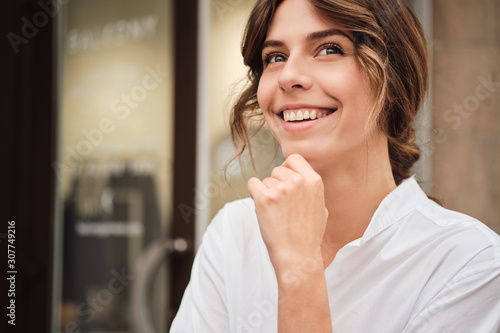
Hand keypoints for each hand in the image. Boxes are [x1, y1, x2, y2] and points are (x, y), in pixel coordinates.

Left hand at [247, 154, 327, 274]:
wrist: (298, 256)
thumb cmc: (308, 236)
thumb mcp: (321, 208)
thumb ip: (311, 190)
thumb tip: (302, 179)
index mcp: (314, 181)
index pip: (294, 159)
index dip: (287, 168)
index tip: (284, 180)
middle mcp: (298, 182)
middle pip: (277, 170)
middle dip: (276, 184)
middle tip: (281, 205)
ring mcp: (281, 189)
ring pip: (265, 180)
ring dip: (267, 193)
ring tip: (276, 213)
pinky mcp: (265, 198)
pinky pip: (252, 184)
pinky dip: (253, 193)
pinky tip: (262, 207)